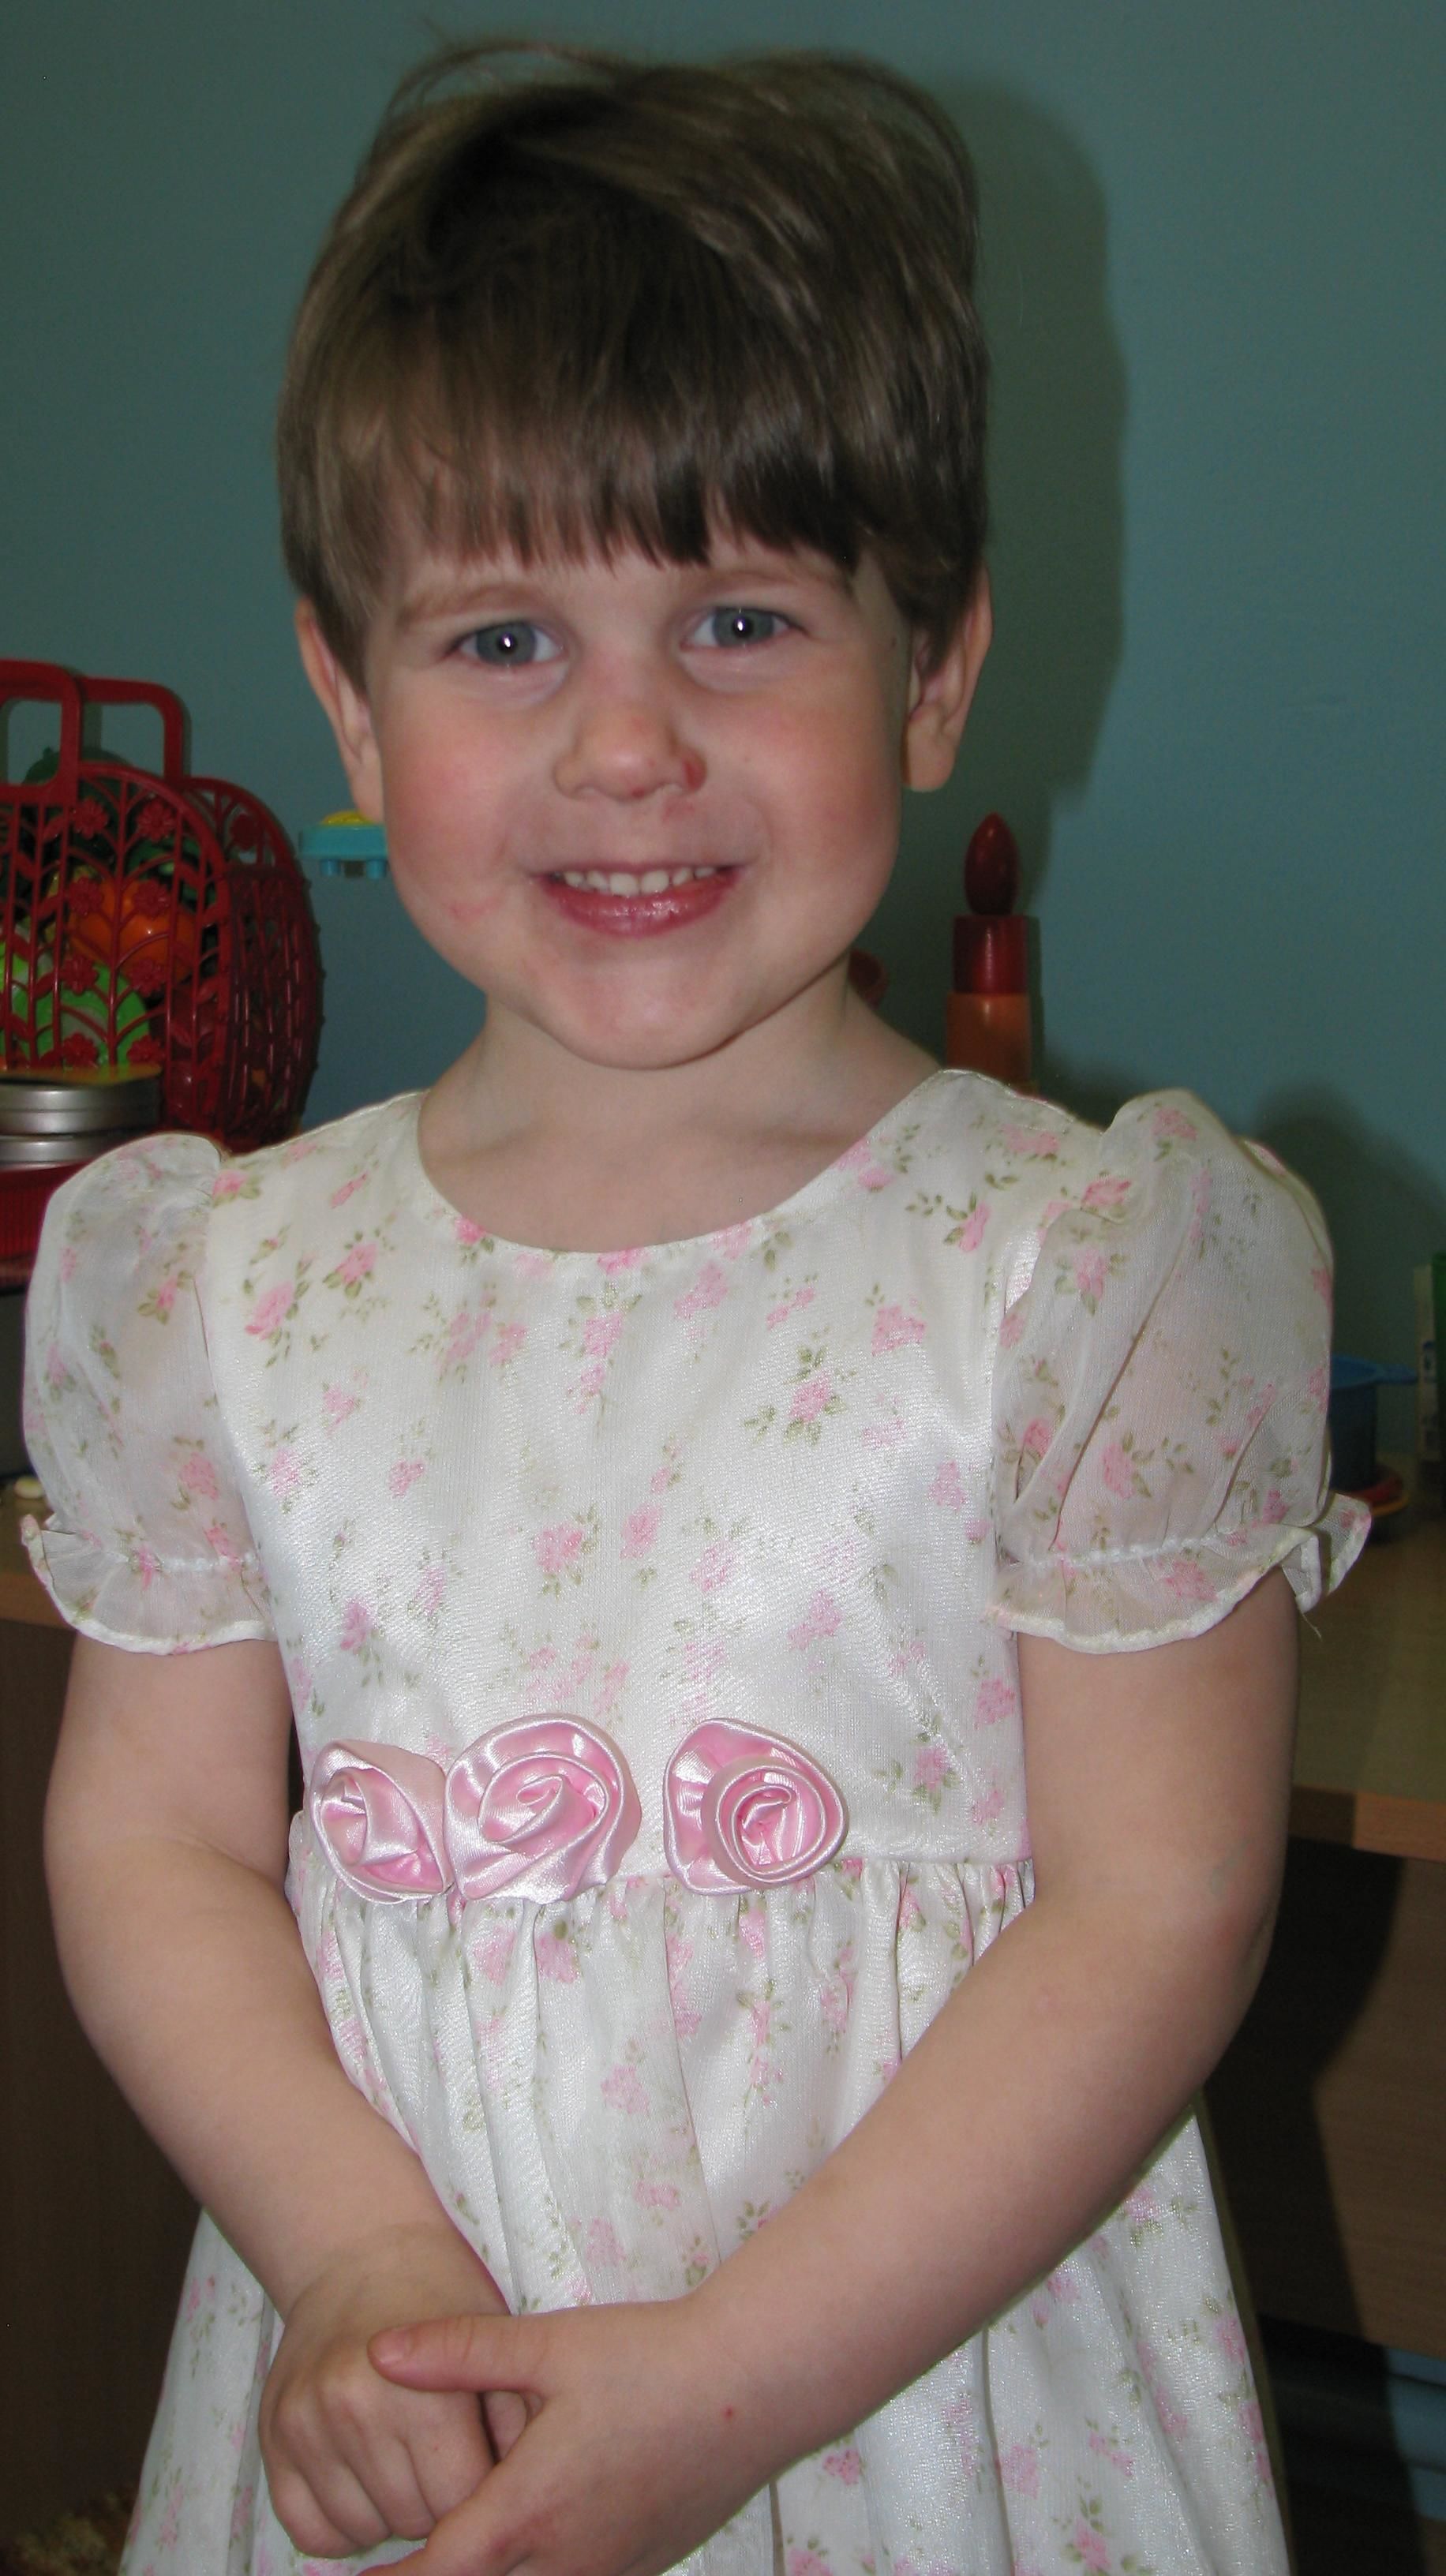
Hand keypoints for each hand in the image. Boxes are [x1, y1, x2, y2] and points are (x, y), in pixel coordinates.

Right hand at [260, 2221, 528, 2555]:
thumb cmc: (440, 2295)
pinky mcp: (273, 2439)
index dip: (479, 2491)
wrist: (358, 2252)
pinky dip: (341, 2523)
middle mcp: (357, 2411)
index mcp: (424, 2391)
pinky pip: (310, 2532)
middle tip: (441, 2456)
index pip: (461, 2504)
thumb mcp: (496, 2341)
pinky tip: (363, 2479)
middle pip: (413, 2522)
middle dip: (436, 2500)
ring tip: (403, 2460)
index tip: (479, 2461)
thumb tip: (523, 2501)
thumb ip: (516, 2423)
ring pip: (362, 2532)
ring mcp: (308, 2426)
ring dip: (389, 2512)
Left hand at [369, 2296, 776, 2575]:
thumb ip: (458, 2350)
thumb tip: (378, 2351)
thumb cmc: (649, 2359)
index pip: (436, 2573)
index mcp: (529, 2511)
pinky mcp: (642, 2567)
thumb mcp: (549, 2346)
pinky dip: (539, 2571)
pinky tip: (532, 2537)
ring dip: (491, 2573)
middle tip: (397, 2560)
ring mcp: (608, 2572)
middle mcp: (564, 2560)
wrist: (756, 2384)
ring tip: (465, 2542)